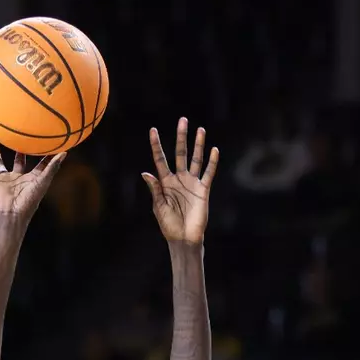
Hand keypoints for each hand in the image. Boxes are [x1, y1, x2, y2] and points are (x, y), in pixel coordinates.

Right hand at [0, 138, 65, 220]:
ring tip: (8, 132)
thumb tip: (64, 153)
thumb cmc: (30, 199)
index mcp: (34, 179)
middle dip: (25, 148)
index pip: (42, 163)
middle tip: (28, 134)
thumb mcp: (43, 181)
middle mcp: (21, 177)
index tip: (51, 140)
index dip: (47, 153)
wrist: (11, 212)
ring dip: (7, 146)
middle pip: (23, 160)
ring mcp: (8, 176)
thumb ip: (52, 167)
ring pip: (7, 158)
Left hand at [143, 117, 217, 244]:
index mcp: (165, 182)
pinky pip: (208, 173)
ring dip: (198, 145)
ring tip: (200, 129)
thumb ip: (155, 189)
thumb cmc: (168, 225)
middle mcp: (179, 179)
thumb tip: (145, 172)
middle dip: (181, 137)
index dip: (156, 145)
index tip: (153, 130)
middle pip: (180, 153)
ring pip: (196, 159)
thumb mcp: (159, 206)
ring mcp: (192, 183)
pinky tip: (214, 150)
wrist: (184, 238)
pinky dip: (212, 162)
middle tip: (183, 120)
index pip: (160, 159)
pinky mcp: (203, 190)